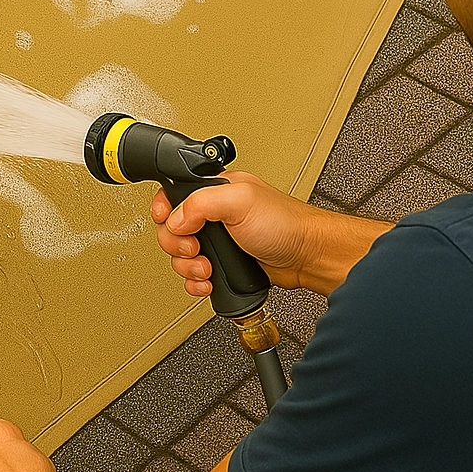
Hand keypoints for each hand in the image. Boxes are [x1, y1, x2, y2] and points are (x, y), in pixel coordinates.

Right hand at [152, 170, 319, 295]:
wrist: (307, 257)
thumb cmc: (286, 223)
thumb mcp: (240, 201)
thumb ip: (202, 203)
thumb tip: (175, 219)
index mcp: (216, 189)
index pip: (174, 194)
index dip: (165, 209)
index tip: (168, 222)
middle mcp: (214, 213)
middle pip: (172, 229)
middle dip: (178, 245)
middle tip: (196, 249)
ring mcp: (219, 240)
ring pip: (181, 256)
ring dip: (188, 267)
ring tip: (207, 268)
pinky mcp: (224, 263)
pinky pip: (195, 276)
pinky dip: (196, 282)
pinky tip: (208, 282)